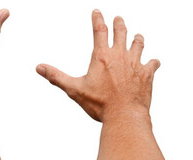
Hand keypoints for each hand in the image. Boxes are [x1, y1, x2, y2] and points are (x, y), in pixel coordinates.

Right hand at [36, 10, 159, 122]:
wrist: (125, 115)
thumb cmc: (100, 104)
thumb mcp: (74, 90)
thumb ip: (56, 77)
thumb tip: (39, 67)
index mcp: (102, 56)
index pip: (99, 30)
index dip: (97, 18)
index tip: (97, 11)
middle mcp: (120, 55)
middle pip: (121, 32)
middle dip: (119, 23)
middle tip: (119, 19)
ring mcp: (136, 63)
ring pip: (138, 44)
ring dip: (137, 39)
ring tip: (137, 36)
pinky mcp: (147, 74)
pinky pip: (153, 63)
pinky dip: (153, 62)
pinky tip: (154, 62)